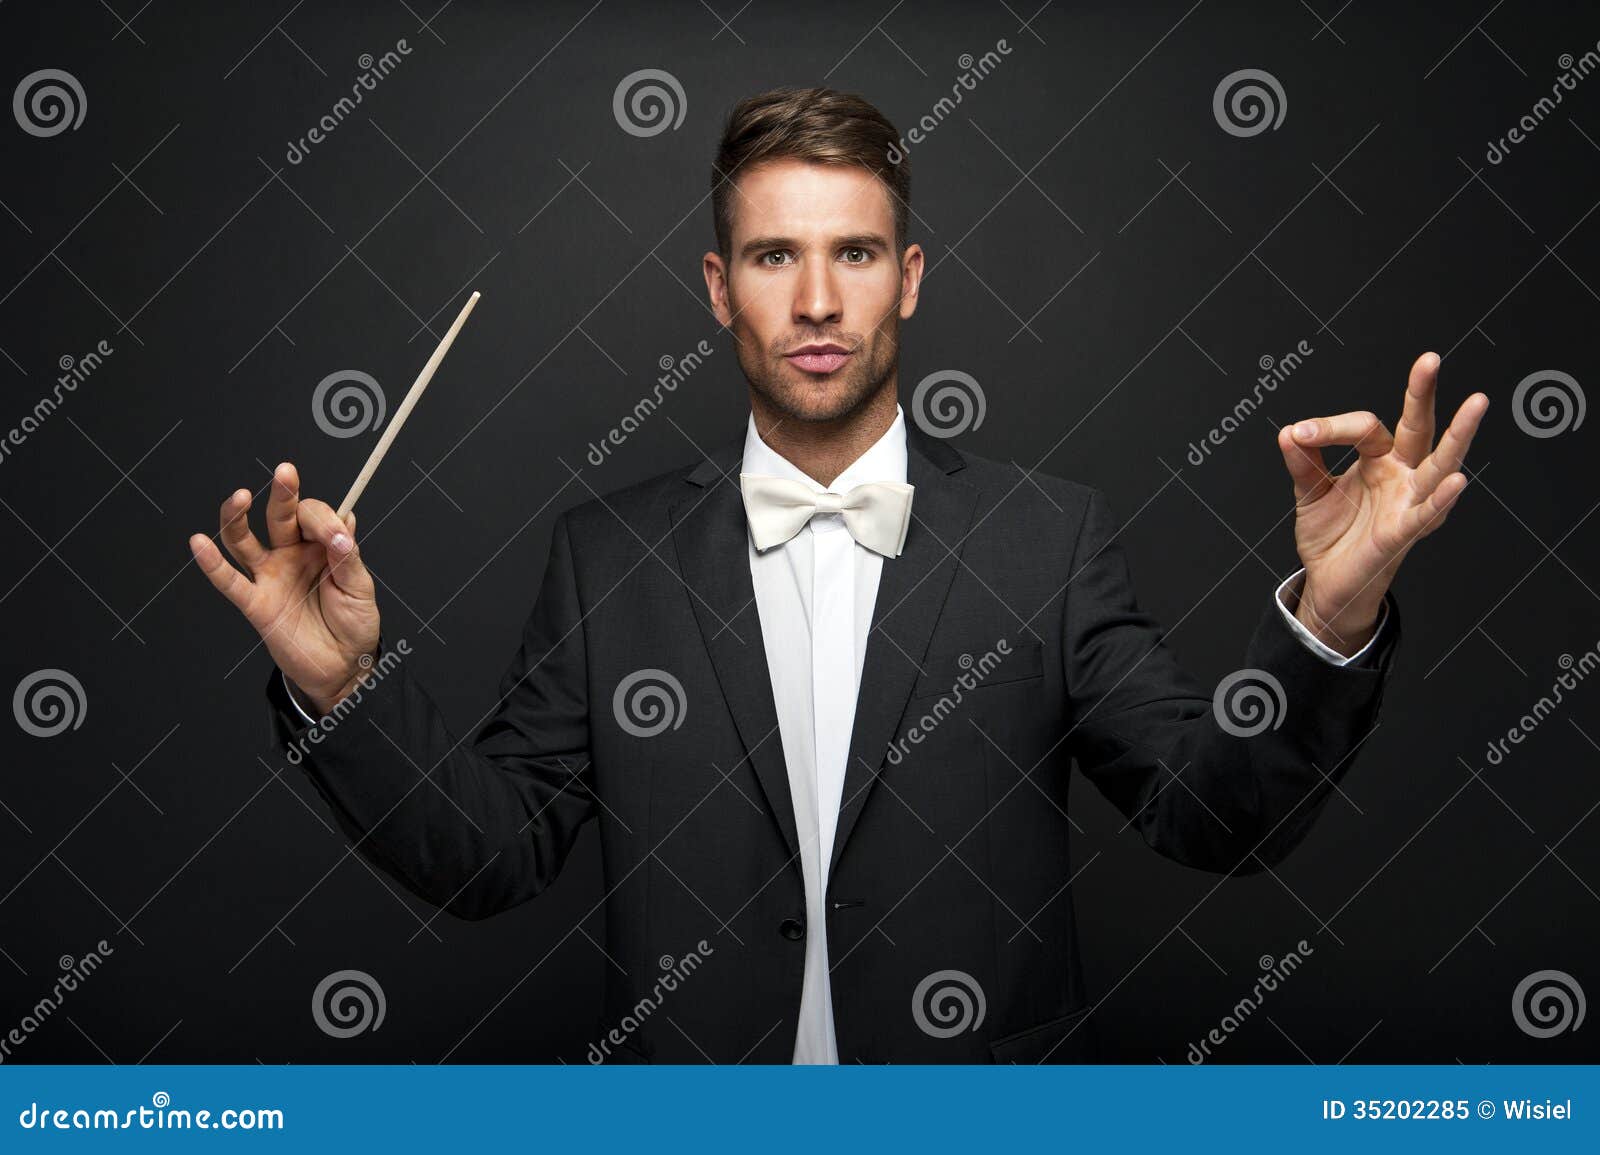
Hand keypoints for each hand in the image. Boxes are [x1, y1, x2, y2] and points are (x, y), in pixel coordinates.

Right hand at [189, 462, 380, 713]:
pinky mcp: (255, 603)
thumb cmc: (355, 624)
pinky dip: (211, 563)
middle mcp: (292, 554)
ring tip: (240, 496)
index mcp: (321, 546)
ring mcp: (271, 576)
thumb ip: (348, 557)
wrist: (345, 666)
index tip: (338, 536)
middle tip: (286, 472)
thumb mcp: (360, 588)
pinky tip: (199, 542)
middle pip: (281, 517)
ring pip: (245, 540)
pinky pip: (229, 581)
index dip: (324, 519)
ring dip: (238, 517)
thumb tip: (346, 520)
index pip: (315, 516)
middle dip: (283, 494)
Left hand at [1278, 351, 1487, 656]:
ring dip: (1458, 435)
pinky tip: (1459, 480)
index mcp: (1379, 459)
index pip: (1365, 427)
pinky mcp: (1403, 533)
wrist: (1327, 580)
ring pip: (1439, 464)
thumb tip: (1289, 431)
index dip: (1331, 428)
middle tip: (1430, 359)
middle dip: (1423, 393)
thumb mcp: (1309, 492)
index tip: (1299, 433)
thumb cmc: (1331, 533)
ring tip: (1476, 403)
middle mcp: (1401, 474)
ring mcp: (1406, 502)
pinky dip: (1442, 498)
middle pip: (1418, 427)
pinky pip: (1426, 514)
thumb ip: (1303, 462)